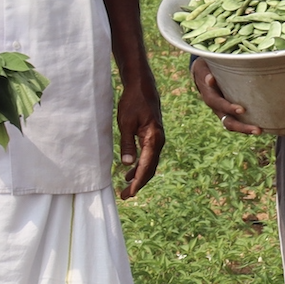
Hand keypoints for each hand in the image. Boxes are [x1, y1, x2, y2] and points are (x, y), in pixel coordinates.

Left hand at [115, 82, 164, 197]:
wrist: (143, 87)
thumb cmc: (133, 102)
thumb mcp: (125, 122)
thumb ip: (127, 144)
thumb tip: (127, 164)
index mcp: (153, 139)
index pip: (146, 166)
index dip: (138, 181)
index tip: (129, 193)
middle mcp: (159, 141)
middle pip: (150, 168)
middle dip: (138, 183)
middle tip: (125, 196)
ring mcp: (157, 139)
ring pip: (150, 163)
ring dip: (139, 176)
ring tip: (127, 188)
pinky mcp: (153, 136)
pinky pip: (149, 156)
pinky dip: (141, 166)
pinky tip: (130, 172)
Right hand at [190, 57, 262, 135]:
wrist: (202, 75)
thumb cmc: (206, 68)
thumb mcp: (204, 68)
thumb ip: (206, 74)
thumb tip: (210, 79)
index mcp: (210, 96)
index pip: (219, 104)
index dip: (229, 108)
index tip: (242, 110)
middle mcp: (216, 108)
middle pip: (228, 121)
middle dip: (242, 127)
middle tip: (257, 130)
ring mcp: (223, 112)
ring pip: (233, 125)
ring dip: (246, 129)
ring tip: (260, 131)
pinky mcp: (229, 113)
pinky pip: (237, 122)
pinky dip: (246, 126)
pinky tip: (261, 127)